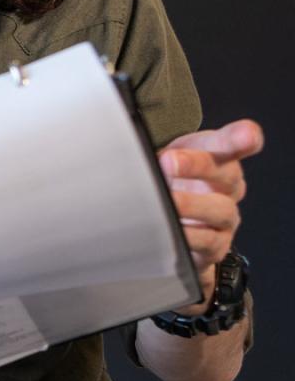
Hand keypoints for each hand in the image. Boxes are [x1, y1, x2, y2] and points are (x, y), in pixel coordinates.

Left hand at [159, 119, 262, 308]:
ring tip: (168, 199)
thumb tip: (135, 143)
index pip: (233, 142)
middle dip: (197, 165)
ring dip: (192, 203)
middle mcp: (227, 187)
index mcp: (217, 158)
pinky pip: (207, 241)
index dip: (242, 138)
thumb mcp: (164, 157)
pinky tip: (173, 228)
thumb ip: (159, 146)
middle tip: (169, 161)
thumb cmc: (170, 184)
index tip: (245, 135)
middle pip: (225, 173)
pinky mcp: (215, 246)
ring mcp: (225, 217)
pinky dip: (190, 235)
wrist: (171, 226)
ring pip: (221, 209)